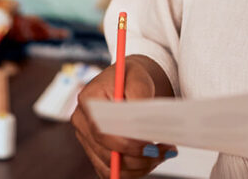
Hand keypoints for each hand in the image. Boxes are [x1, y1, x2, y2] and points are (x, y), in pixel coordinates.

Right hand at [72, 58, 176, 177]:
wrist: (129, 83)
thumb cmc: (132, 78)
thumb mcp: (139, 78)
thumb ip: (139, 97)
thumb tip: (141, 123)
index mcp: (87, 100)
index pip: (101, 130)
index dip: (125, 143)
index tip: (149, 144)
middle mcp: (82, 121)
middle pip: (107, 153)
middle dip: (139, 157)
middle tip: (165, 149)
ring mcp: (87, 140)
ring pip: (111, 167)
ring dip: (141, 166)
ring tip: (163, 152)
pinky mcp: (96, 152)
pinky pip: (113, 172)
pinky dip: (135, 171)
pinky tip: (152, 159)